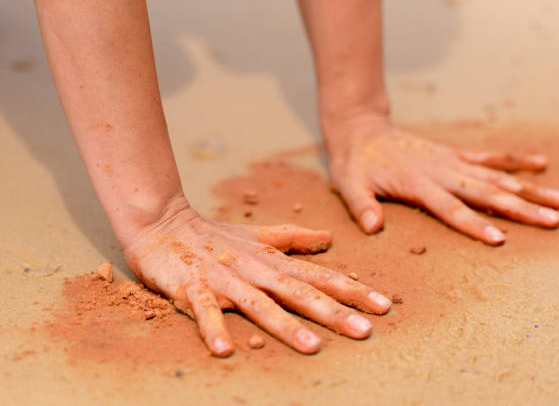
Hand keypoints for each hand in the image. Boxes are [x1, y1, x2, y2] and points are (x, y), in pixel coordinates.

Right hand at [124, 198, 390, 356]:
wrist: (162, 222)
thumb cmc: (213, 235)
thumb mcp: (257, 236)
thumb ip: (293, 239)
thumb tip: (329, 239)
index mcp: (271, 260)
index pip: (318, 276)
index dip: (351, 290)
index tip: (383, 305)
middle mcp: (253, 270)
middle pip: (297, 292)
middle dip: (332, 312)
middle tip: (365, 331)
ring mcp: (223, 279)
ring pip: (258, 303)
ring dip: (284, 325)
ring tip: (312, 348)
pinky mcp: (191, 287)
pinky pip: (203, 310)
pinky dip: (212, 328)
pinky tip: (225, 350)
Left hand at [326, 116, 558, 244]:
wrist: (361, 130)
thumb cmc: (354, 163)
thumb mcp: (348, 185)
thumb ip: (361, 205)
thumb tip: (372, 227)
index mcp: (416, 183)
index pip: (450, 208)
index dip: (474, 224)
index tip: (500, 239)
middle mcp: (440, 171)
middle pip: (485, 192)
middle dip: (520, 208)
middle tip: (552, 221)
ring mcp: (450, 161)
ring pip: (495, 176)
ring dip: (528, 189)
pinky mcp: (453, 154)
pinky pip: (489, 157)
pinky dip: (515, 161)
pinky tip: (541, 164)